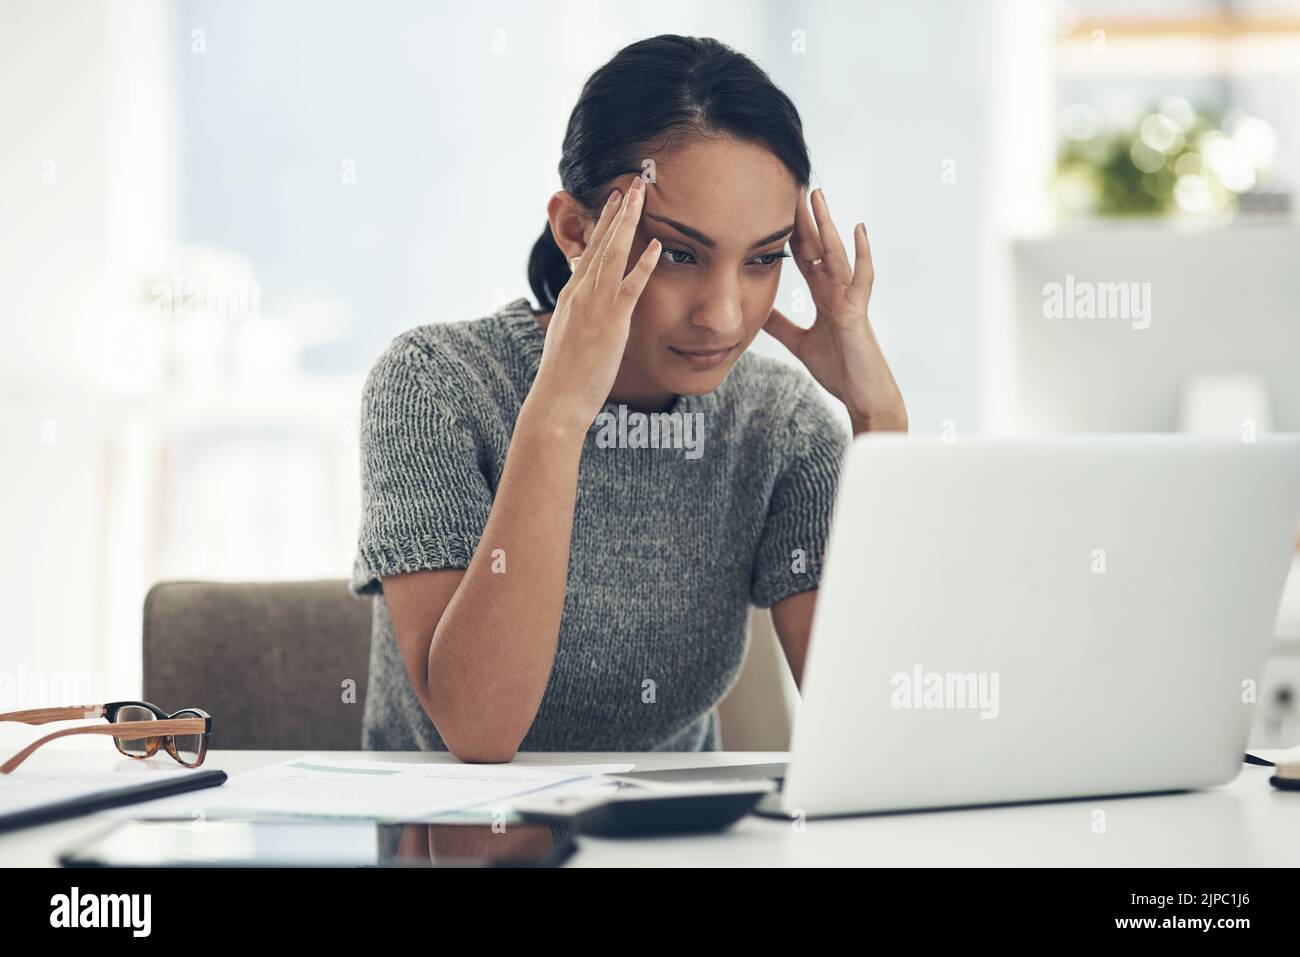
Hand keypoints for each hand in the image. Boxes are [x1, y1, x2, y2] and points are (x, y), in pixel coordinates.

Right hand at [531, 175, 660, 434]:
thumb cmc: (565, 377)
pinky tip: (657, 246)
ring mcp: (594, 306)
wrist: (557, 400)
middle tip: (632, 183)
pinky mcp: (610, 323)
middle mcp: (580, 293)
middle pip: (600, 243)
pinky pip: (629, 287)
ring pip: (612, 255)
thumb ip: (579, 316)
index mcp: (571, 295)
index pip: (589, 251)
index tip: (615, 201)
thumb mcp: (569, 336)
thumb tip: (585, 308)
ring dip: (628, 222)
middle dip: (617, 211)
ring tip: (641, 195)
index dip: (603, 224)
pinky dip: (644, 265)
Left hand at [763, 187, 906, 432]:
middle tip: (792, 185)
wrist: (862, 397)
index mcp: (823, 296)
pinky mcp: (858, 312)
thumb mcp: (799, 343)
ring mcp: (849, 299)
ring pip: (836, 254)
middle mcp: (837, 291)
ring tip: (818, 196)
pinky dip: (862, 253)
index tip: (774, 206)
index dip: (790, 233)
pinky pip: (861, 278)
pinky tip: (858, 229)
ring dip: (827, 224)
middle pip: (817, 247)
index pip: (804, 256)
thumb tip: (758, 311)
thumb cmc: (840, 369)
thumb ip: (781, 325)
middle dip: (805, 218)